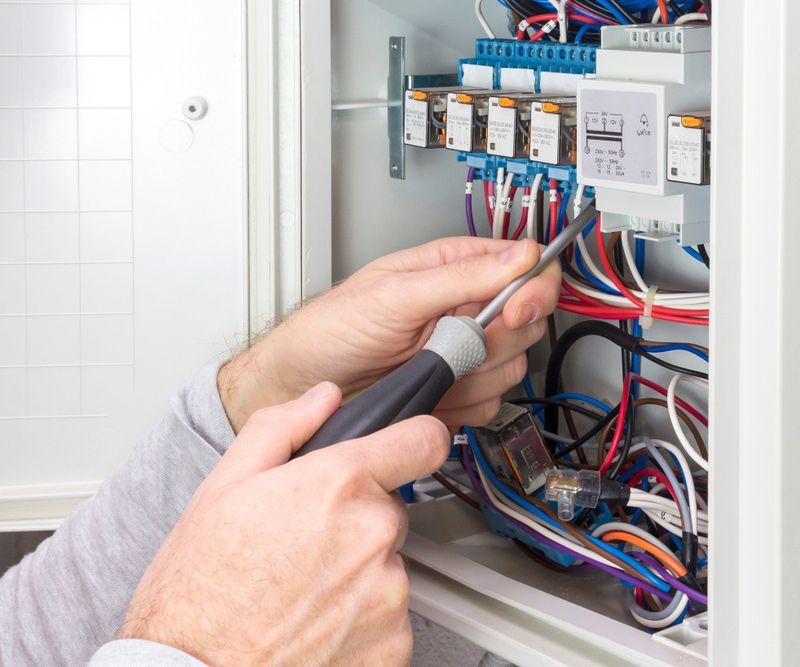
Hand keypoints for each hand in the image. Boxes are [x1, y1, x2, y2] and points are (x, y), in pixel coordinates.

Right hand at [118, 382, 449, 665]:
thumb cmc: (199, 590)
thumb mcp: (223, 486)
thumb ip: (283, 427)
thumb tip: (323, 398)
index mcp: (337, 485)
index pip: (423, 440)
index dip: (415, 440)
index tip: (408, 448)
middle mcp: (372, 536)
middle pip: (390, 510)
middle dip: (356, 520)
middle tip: (304, 543)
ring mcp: (387, 595)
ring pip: (388, 565)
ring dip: (357, 573)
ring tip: (301, 592)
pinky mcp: (393, 646)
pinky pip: (389, 616)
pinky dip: (361, 619)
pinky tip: (314, 624)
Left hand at [219, 237, 560, 431]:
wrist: (304, 387)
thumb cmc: (331, 329)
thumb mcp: (394, 293)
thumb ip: (461, 275)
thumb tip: (521, 256)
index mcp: (453, 270)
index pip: (525, 269)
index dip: (533, 289)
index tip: (515, 310)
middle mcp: (464, 309)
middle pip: (527, 322)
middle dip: (493, 338)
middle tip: (451, 342)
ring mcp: (462, 355)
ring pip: (511, 368)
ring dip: (473, 375)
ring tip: (426, 366)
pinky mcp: (457, 394)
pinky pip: (490, 404)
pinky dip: (462, 405)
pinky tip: (428, 393)